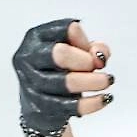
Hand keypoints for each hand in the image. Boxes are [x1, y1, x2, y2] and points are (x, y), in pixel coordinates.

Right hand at [13, 19, 114, 136]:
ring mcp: (32, 83)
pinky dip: (92, 102)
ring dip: (92, 81)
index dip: (83, 39)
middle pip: (59, 54)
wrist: (42, 104)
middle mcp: (29, 58)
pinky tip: (105, 98)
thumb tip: (99, 55)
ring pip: (64, 82)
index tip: (93, 50)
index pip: (63, 30)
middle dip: (85, 60)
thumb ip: (93, 47)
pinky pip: (69, 106)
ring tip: (107, 80)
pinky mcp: (40, 106)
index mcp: (36, 37)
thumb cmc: (62, 69)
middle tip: (97, 66)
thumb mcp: (78, 52)